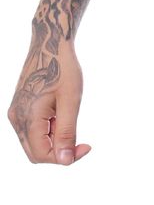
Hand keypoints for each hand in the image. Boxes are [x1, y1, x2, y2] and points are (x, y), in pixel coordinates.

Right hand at [7, 31, 91, 164]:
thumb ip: (66, 132)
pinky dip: (49, 130)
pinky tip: (61, 113)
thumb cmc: (63, 68)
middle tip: (82, 139)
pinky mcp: (20, 108)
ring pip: (34, 142)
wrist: (50, 43)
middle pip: (36, 153)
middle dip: (59, 151)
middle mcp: (16, 119)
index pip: (43, 155)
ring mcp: (16, 113)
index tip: (87, 146)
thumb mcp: (70, 101)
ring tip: (68, 117)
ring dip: (54, 139)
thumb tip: (65, 161)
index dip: (66, 157)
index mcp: (27, 118)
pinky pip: (33, 130)